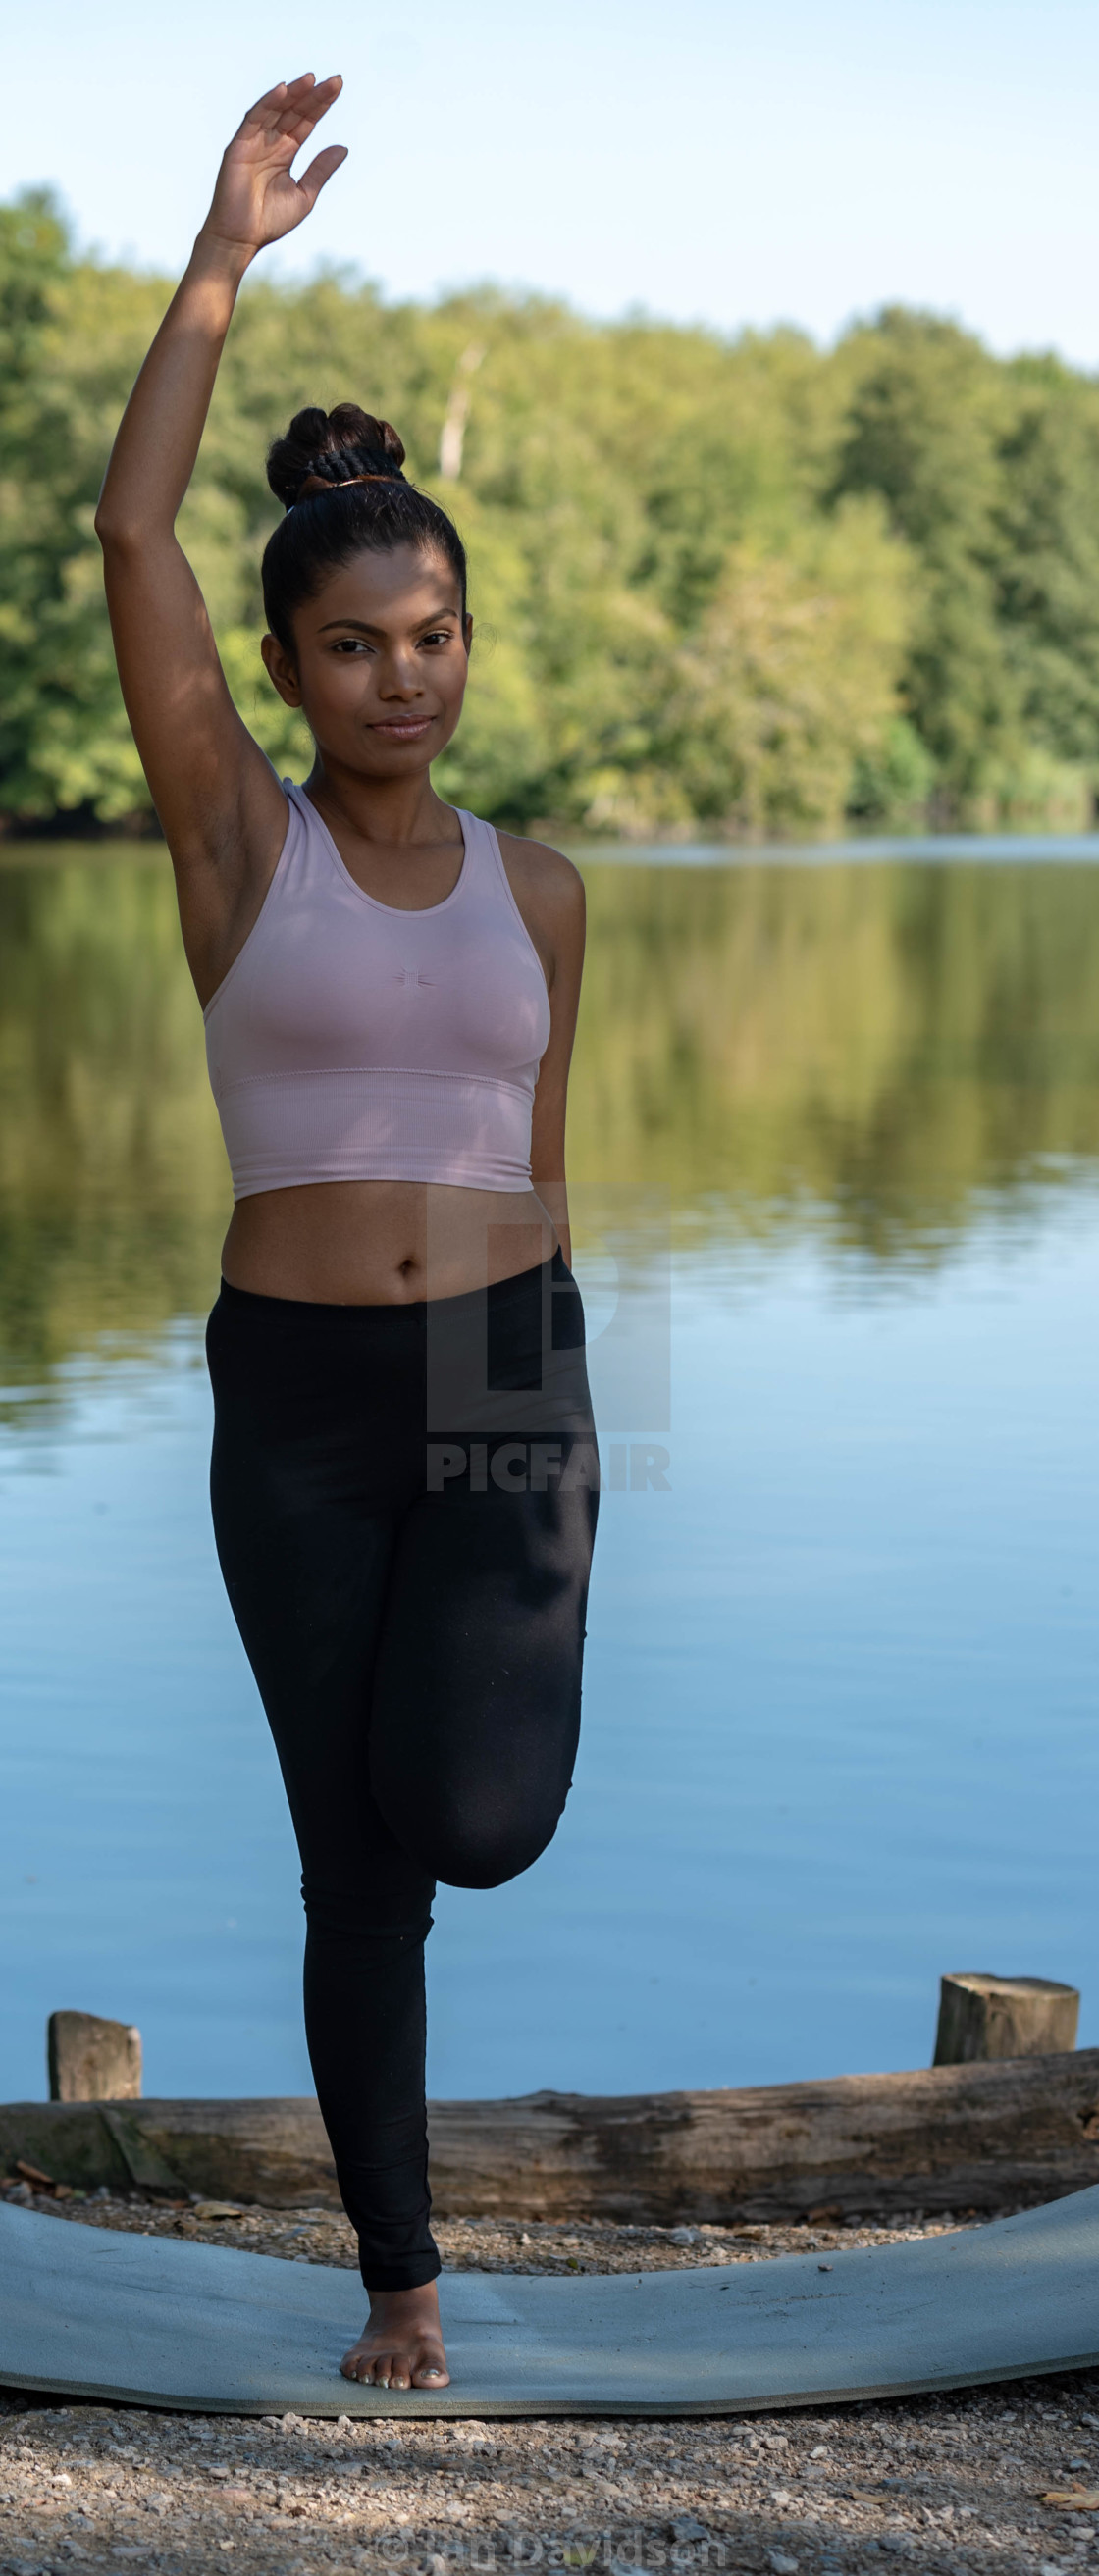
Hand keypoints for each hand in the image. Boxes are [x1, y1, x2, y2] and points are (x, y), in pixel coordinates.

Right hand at [199, 74, 346, 258]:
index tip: (338, 88)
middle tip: (335, 81)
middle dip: (313, 95)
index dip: (321, 105)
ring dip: (293, 93)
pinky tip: (283, 90)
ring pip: (276, 110)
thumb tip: (343, 148)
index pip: (306, 121)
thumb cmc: (269, 220)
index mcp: (286, 152)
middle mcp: (270, 142)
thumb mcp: (304, 195)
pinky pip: (254, 118)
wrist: (241, 238)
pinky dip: (267, 103)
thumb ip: (320, 170)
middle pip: (294, 111)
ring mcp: (254, 141)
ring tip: (312, 80)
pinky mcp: (238, 145)